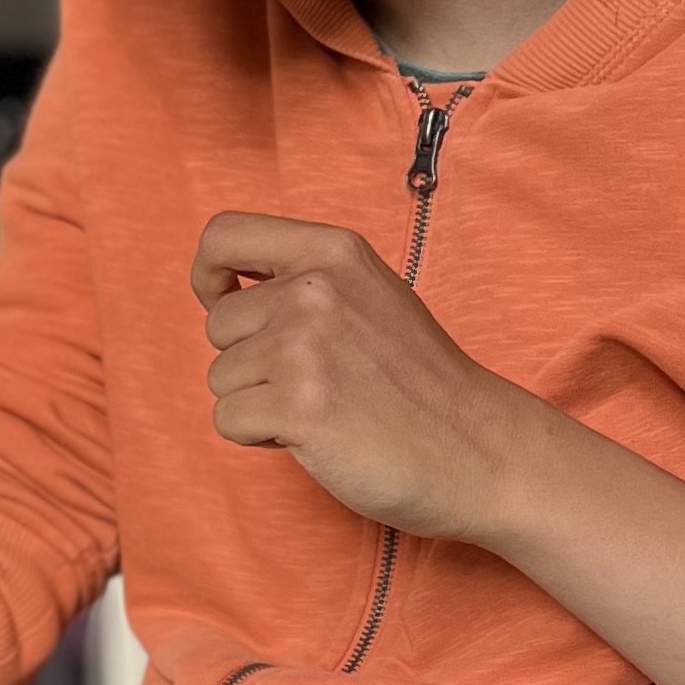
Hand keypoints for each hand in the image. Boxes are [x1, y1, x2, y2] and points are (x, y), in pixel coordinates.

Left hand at [194, 212, 535, 536]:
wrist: (475, 449)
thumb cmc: (418, 382)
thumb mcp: (370, 296)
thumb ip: (307, 282)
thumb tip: (225, 289)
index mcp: (332, 252)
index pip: (223, 235)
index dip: (208, 273)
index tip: (222, 300)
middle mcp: (314, 290)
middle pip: (218, 324)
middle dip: (249, 361)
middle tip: (314, 382)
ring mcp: (303, 347)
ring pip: (220, 377)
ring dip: (258, 403)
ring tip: (323, 408)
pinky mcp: (296, 406)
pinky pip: (227, 420)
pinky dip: (259, 437)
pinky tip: (315, 436)